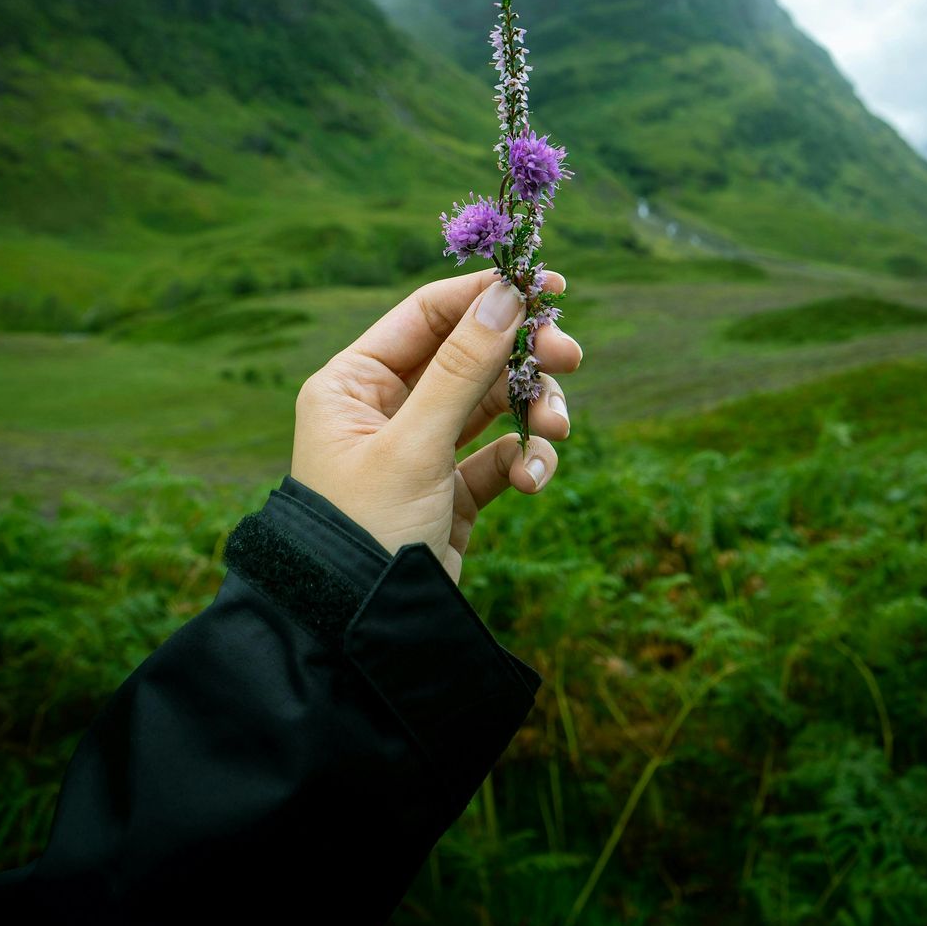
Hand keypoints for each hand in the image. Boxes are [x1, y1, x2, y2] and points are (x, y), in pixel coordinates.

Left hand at [291, 265, 582, 582]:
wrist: (356, 638)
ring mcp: (419, 450)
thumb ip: (464, 367)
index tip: (551, 287)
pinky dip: (524, 460)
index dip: (488, 294)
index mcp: (353, 383)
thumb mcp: (415, 444)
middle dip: (524, 358)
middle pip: (470, 356)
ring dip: (533, 412)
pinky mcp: (450, 493)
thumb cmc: (366, 530)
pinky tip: (534, 479)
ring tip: (558, 433)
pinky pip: (499, 456)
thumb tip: (507, 293)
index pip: (429, 314)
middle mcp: (383, 409)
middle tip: (573, 358)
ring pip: (493, 405)